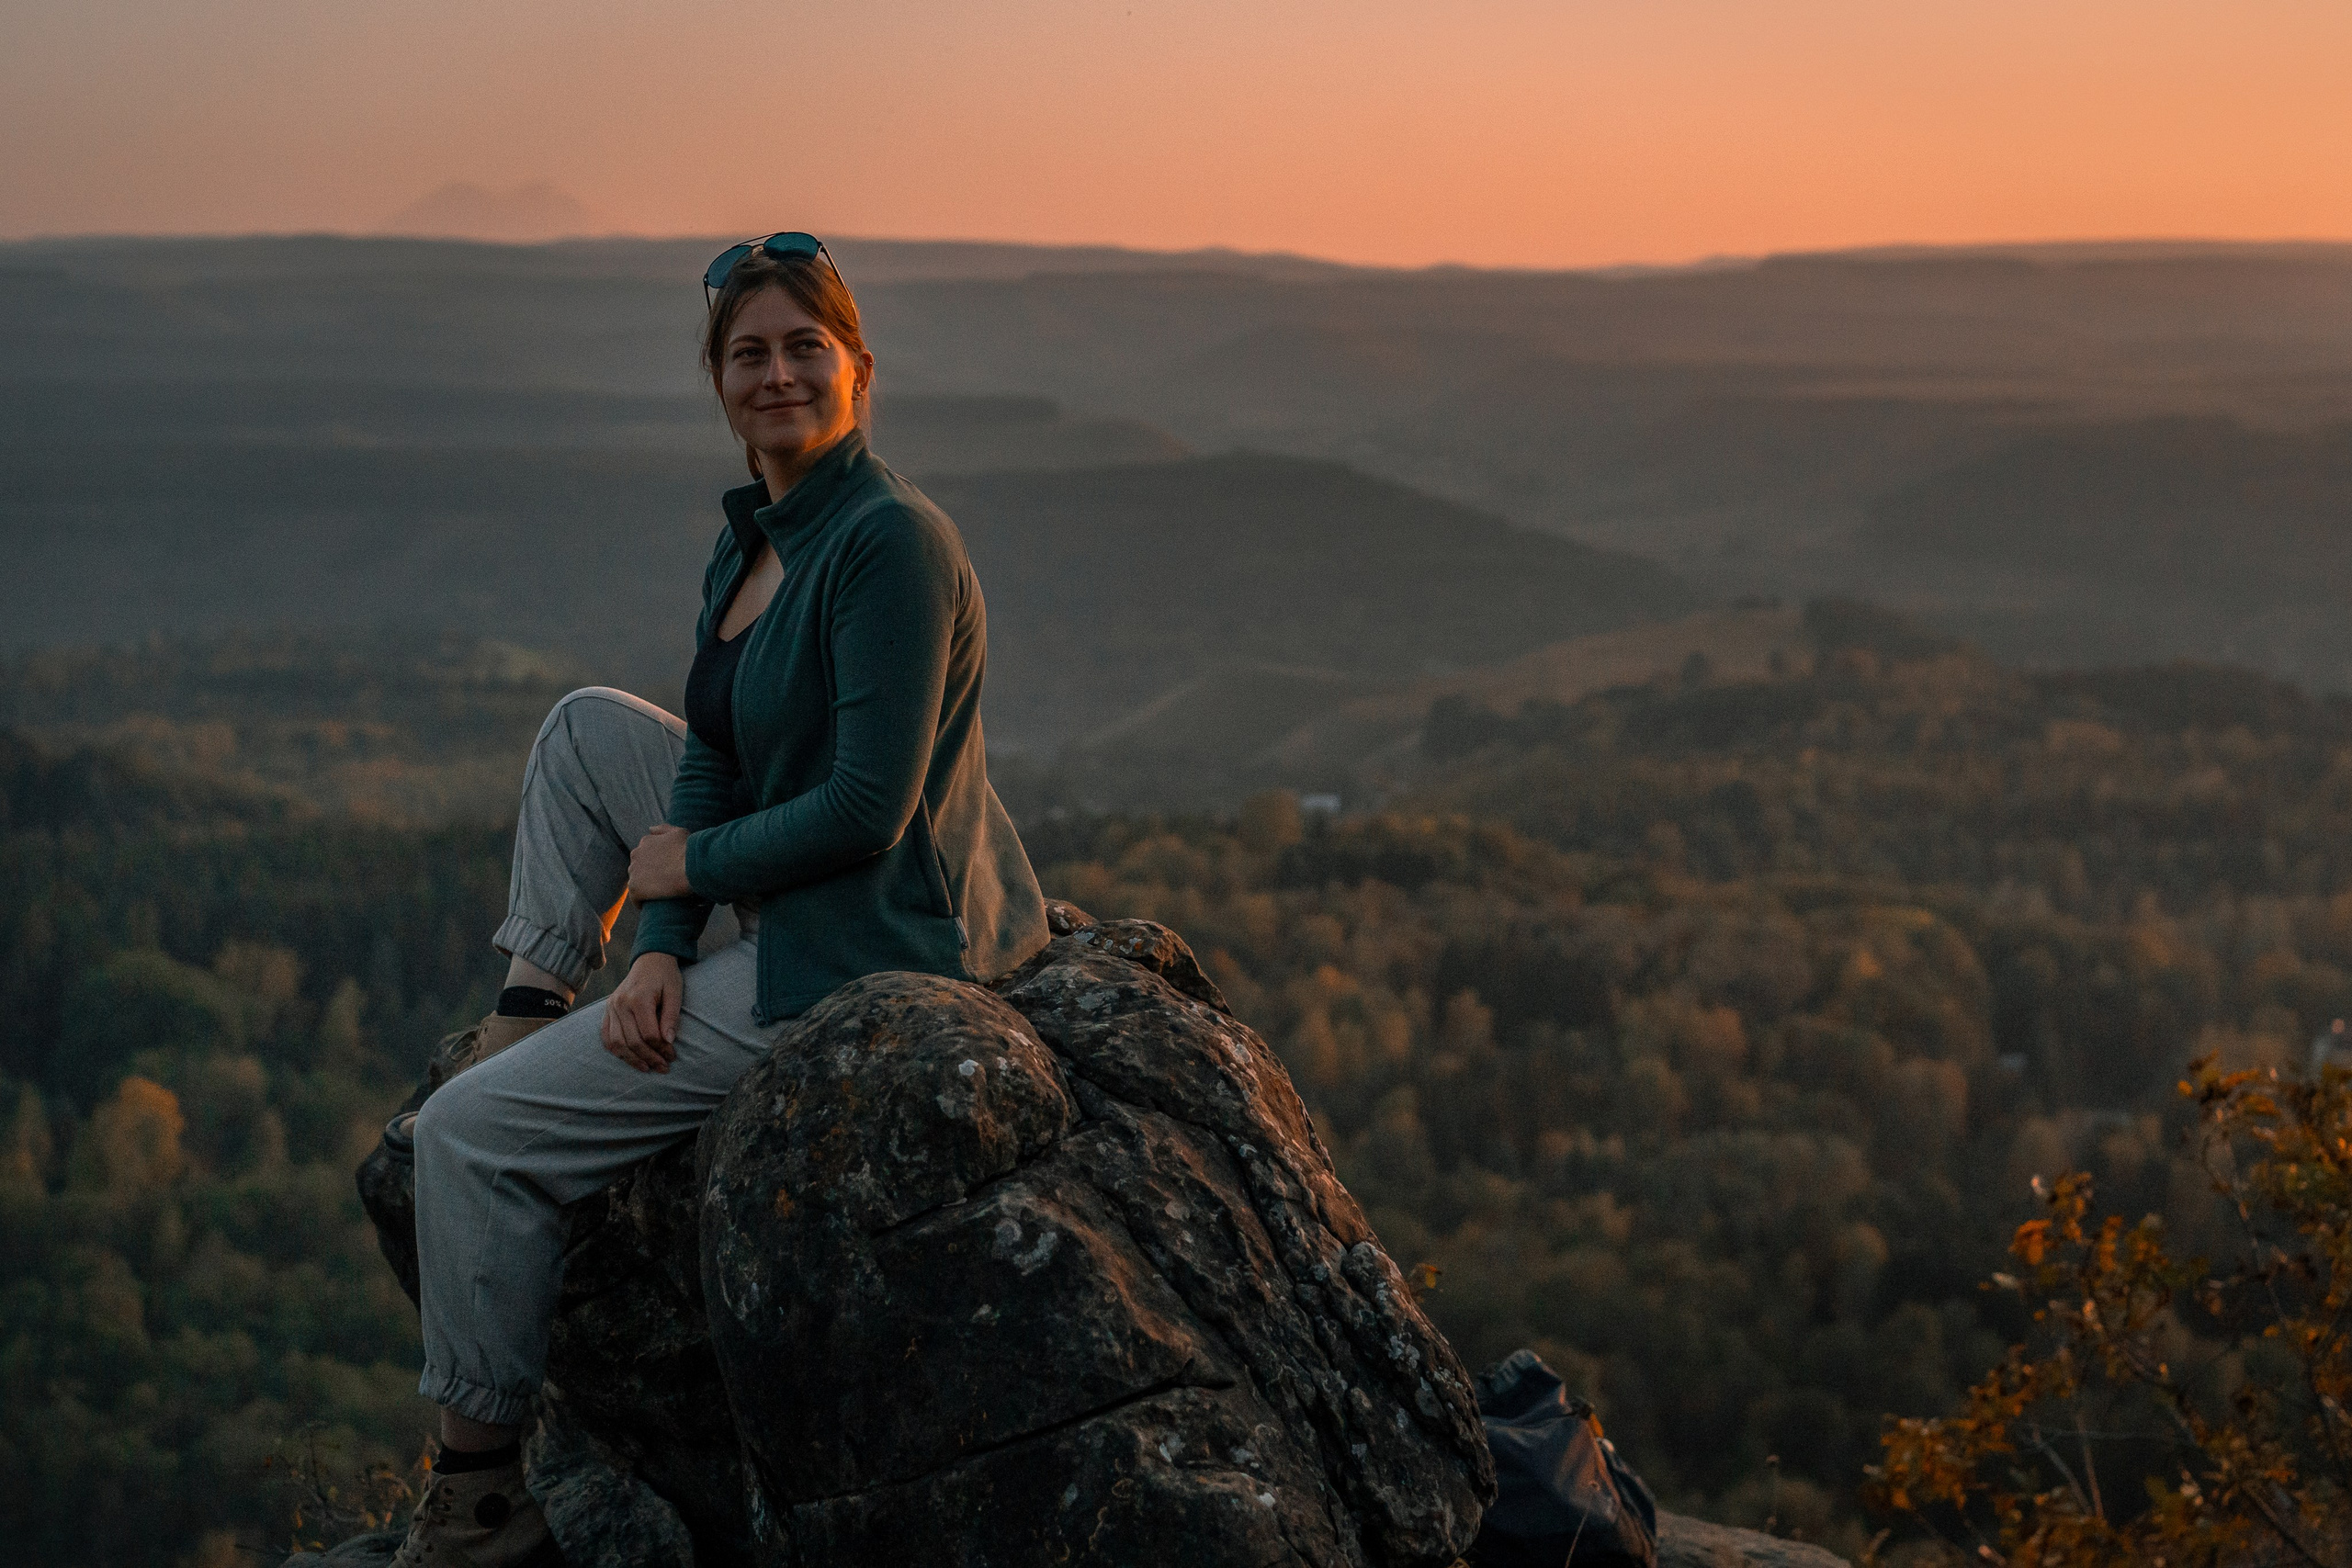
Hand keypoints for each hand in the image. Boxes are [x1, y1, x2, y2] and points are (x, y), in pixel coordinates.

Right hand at [603, 953, 681, 1071]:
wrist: (649, 960)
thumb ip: (672, 1017)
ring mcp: (611, 1007)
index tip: (672, 1056)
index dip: (661, 1049)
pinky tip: (630, 1058)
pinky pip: (606, 1036)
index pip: (648, 1034)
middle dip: (649, 1058)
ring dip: (632, 1059)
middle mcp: (621, 1004)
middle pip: (632, 1041)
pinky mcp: (607, 1010)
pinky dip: (617, 1051)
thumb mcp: (675, 992)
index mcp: (638, 998)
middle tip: (663, 1067)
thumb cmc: (665, 977)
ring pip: (616, 1043)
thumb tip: (669, 1041)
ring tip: (647, 1068)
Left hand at [628, 824, 692, 900]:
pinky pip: (635, 899)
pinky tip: (650, 906)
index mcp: (646, 842)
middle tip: (663, 884)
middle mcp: (636, 854)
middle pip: (638, 868)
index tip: (664, 870)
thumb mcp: (678, 832)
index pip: (644, 854)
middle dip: (647, 875)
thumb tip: (650, 829)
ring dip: (644, 888)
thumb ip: (662, 829)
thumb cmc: (689, 850)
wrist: (692, 867)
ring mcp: (634, 871)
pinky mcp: (635, 888)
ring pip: (636, 882)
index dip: (654, 863)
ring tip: (658, 896)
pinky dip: (641, 902)